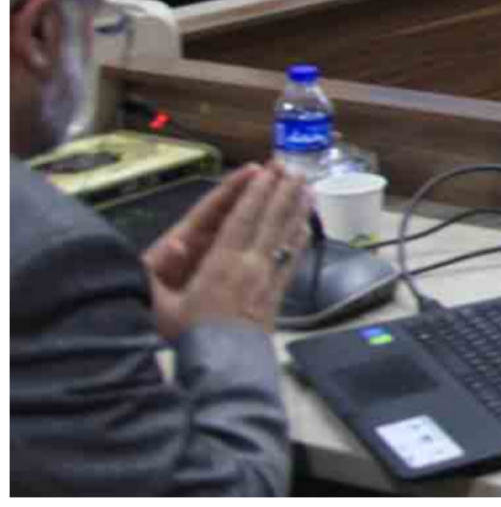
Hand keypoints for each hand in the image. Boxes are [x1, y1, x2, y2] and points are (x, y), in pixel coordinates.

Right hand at [157, 163, 314, 334]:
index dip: (256, 192)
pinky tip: (306, 224)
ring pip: (286, 235)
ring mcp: (268, 277)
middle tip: (294, 167)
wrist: (225, 368)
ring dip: (297, 208)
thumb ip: (157, 278)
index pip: (242, 219)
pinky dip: (300, 237)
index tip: (267, 170)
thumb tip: (170, 243)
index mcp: (223, 263)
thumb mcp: (164, 310)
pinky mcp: (279, 292)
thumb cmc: (192, 338)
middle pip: (270, 220)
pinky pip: (292, 258)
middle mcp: (251, 265)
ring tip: (309, 185)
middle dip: (281, 191)